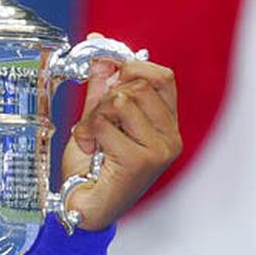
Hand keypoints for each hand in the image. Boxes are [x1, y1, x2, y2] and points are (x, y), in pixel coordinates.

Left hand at [59, 55, 180, 230]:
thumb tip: (101, 49)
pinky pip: (105, 123)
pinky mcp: (142, 160)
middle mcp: (170, 137)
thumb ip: (103, 86)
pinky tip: (91, 151)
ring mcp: (160, 149)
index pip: (162, 77)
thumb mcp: (98, 117)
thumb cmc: (93, 168)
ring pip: (121, 100)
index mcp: (166, 124)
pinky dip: (88, 133)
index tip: (108, 75)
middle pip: (137, 84)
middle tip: (94, 122)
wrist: (85, 206)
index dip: (132, 66)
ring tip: (92, 138)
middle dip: (105, 97)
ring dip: (94, 116)